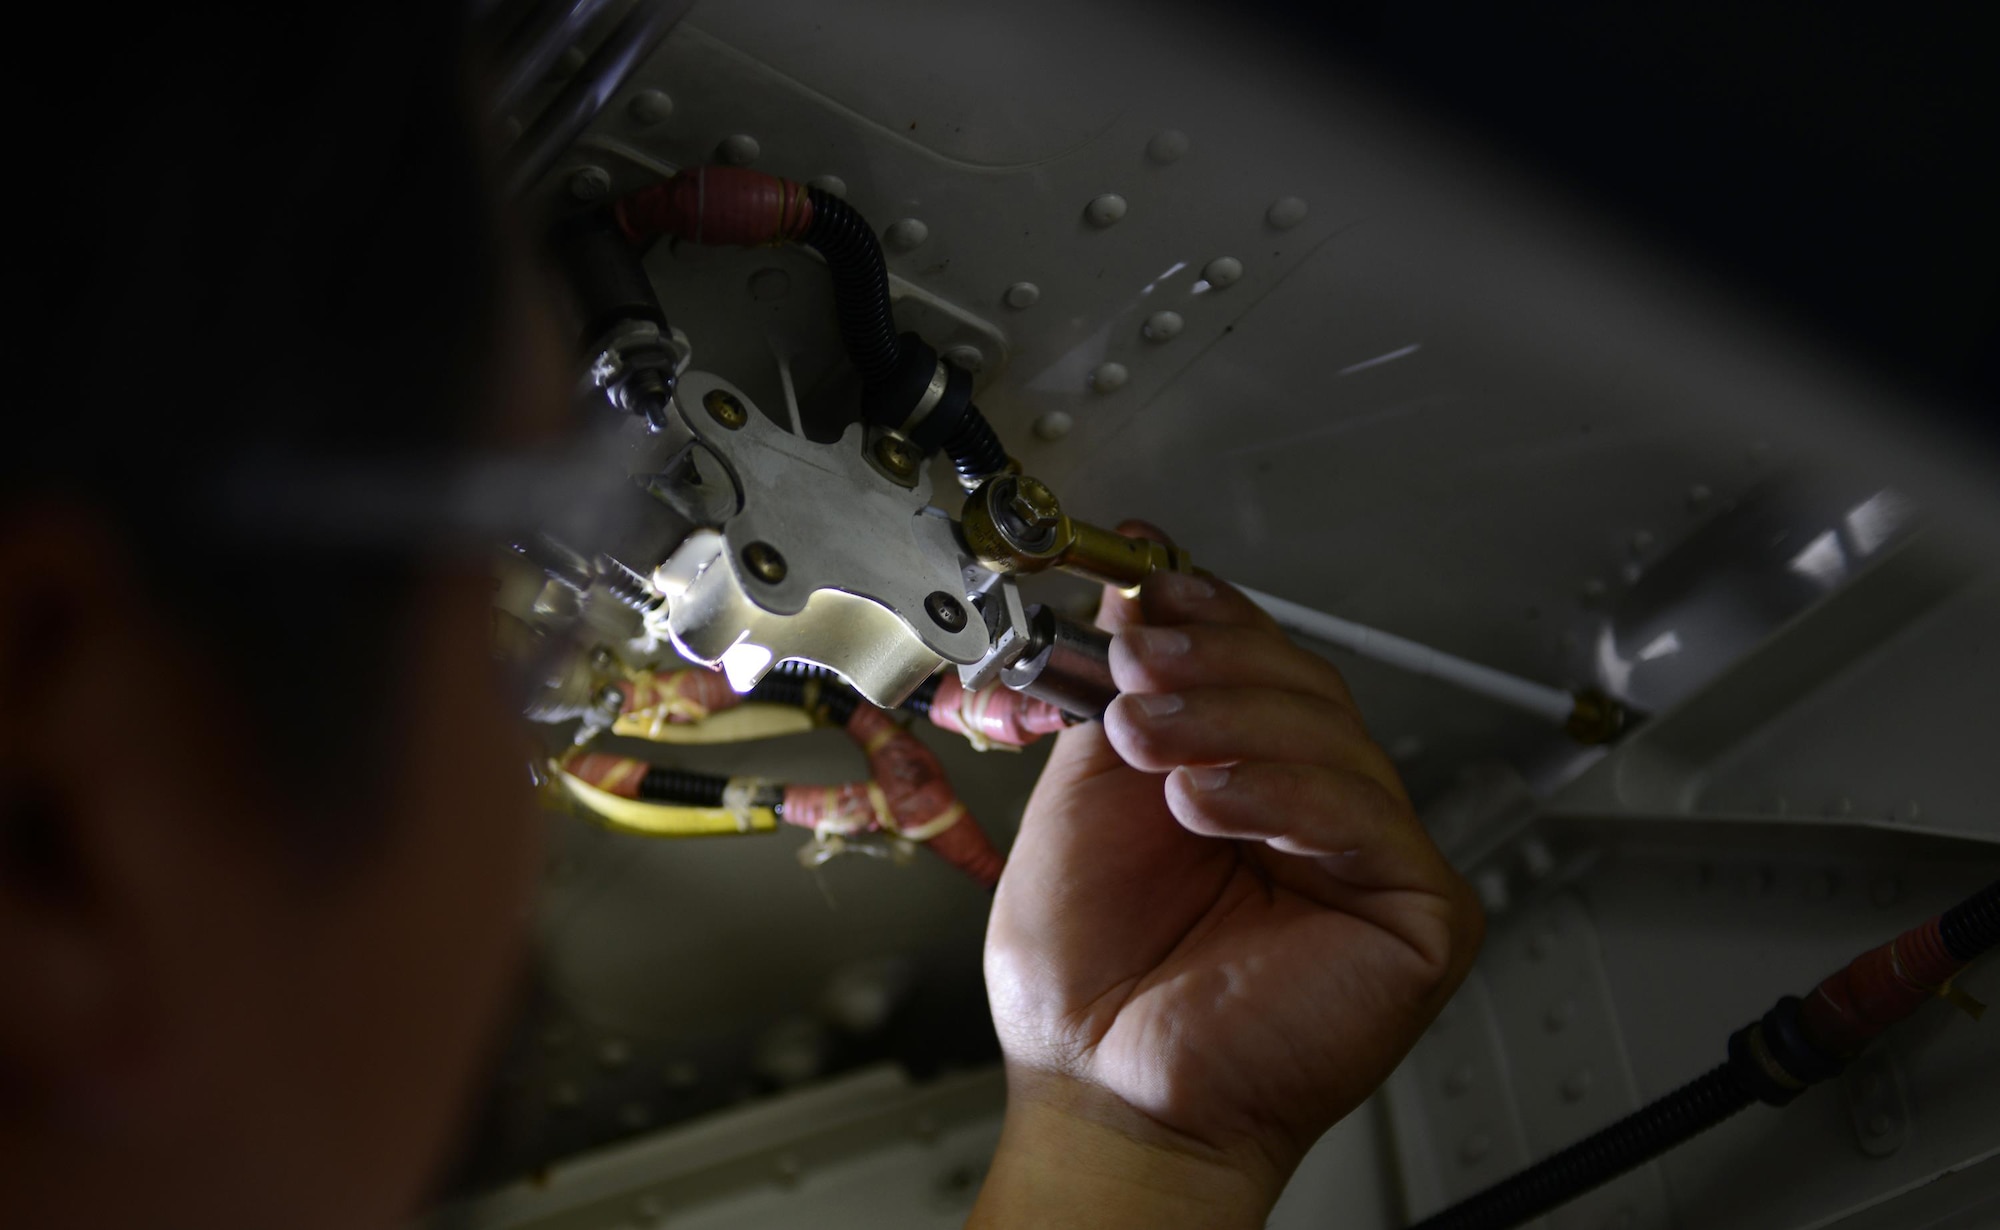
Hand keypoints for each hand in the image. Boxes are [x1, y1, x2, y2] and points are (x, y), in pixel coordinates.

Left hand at [972, 549, 1481, 1227]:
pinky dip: (1280, 794)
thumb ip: (1123, 698)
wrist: (1100, 1085)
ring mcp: (1370, 859)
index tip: (1152, 579)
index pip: (1258, 665)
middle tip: (1136, 666)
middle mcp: (1314, 811)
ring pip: (1335, 736)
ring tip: (1147, 738)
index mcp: (1246, 777)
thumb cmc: (1088, 974)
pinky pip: (1366, 817)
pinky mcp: (1420, 911)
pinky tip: (1206, 802)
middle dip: (1212, 662)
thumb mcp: (1086, 798)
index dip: (1214, 613)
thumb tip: (1138, 594)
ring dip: (1230, 720)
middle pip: (1304, 685)